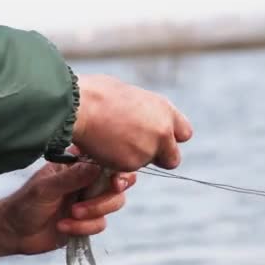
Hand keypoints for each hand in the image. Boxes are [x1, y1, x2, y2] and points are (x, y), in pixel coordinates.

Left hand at [0, 161, 135, 262]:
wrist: (13, 232)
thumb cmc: (25, 203)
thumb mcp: (47, 187)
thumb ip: (72, 177)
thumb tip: (98, 166)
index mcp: (78, 165)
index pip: (107, 162)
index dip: (119, 171)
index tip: (115, 182)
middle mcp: (88, 181)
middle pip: (118, 185)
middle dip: (105, 198)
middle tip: (88, 203)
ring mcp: (90, 201)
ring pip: (113, 205)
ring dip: (92, 213)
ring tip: (70, 216)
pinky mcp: (88, 222)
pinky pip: (100, 224)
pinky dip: (83, 228)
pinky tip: (63, 227)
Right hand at [73, 74, 193, 171]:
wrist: (80, 107)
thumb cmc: (97, 95)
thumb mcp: (131, 97)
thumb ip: (144, 113)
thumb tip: (141, 118)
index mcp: (164, 110)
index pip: (184, 134)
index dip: (171, 139)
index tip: (157, 138)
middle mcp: (163, 131)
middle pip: (173, 158)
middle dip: (158, 158)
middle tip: (137, 150)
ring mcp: (149, 150)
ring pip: (146, 164)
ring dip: (133, 159)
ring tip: (111, 142)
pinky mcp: (132, 164)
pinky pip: (127, 170)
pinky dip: (116, 164)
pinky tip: (103, 148)